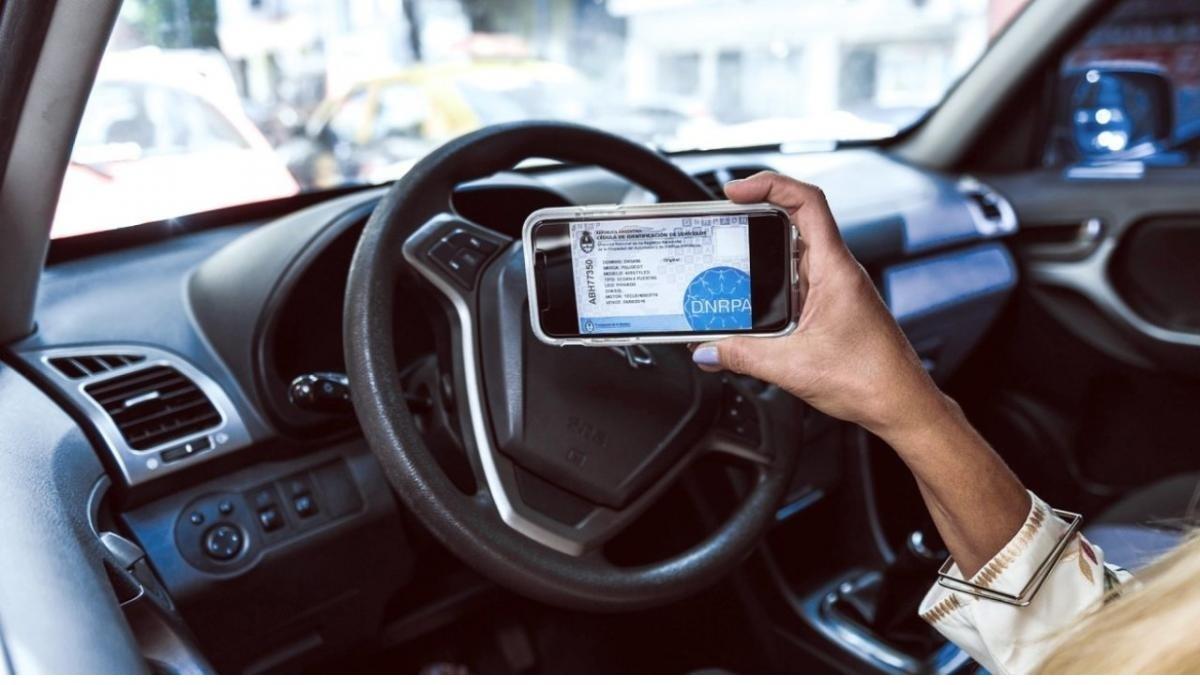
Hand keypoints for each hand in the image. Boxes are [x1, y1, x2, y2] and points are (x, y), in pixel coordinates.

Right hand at [692, 172, 950, 440]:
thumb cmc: (871, 379)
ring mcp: (836, 288)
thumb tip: (708, 350)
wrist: (901, 404)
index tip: (736, 190)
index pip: (806, 202)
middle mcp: (838, 271)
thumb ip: (743, 356)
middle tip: (723, 221)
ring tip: (727, 264)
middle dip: (755, 216)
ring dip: (762, 254)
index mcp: (835, 270)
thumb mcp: (793, 367)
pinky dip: (772, 284)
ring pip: (794, 254)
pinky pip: (798, 282)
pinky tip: (751, 303)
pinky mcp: (833, 307)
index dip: (769, 185)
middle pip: (794, 221)